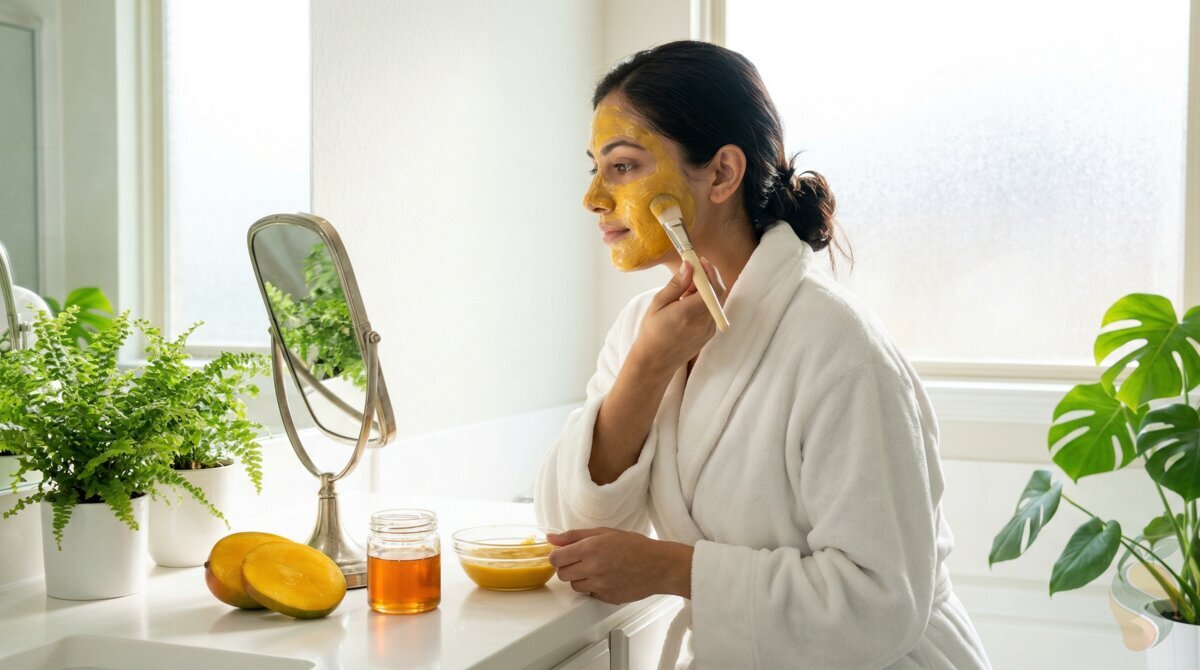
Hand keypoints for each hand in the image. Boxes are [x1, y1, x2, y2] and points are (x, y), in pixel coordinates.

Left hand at [547, 528, 692, 603]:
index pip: (556, 558)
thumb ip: (575, 535)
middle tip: (581, 561)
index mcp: (589, 548)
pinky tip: (607, 578)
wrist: (658, 566)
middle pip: (562, 574)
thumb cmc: (634, 546)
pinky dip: (594, 587)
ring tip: (597, 569)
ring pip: (574, 585)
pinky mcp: (606, 597)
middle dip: (568, 567)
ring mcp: (599, 585)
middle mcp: (592, 568)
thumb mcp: (604, 532)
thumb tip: (551, 538)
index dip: (557, 556)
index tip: (564, 554)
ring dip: (580, 578)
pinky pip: (589, 593)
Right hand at [630, 258, 726, 379]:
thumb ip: (676, 284)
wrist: (655, 362)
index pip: (711, 286)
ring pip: (715, 302)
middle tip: (690, 273)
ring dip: (703, 291)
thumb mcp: (658, 304)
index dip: (709, 270)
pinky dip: (703, 303)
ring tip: (682, 293)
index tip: (699, 260)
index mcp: (689, 313)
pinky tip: (686, 305)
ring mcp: (709, 330)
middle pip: (717, 292)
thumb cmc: (651, 332)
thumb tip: (689, 266)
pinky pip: (711, 312)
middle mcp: (703, 322)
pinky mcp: (709, 334)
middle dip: (707, 278)